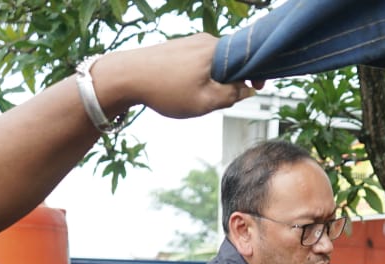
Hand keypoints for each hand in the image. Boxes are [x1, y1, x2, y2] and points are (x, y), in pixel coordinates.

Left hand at [111, 35, 260, 119]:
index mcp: (216, 50)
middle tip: (220, 100)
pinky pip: (200, 61)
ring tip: (197, 96)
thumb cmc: (165, 90)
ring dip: (214, 80)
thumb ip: (231, 95)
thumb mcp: (205, 101)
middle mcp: (205, 40)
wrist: (126, 76)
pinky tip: (185, 89)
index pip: (248, 58)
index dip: (257, 74)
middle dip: (232, 81)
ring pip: (215, 63)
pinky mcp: (179, 47)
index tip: (259, 87)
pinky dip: (201, 75)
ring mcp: (191, 42)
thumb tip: (248, 89)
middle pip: (231, 61)